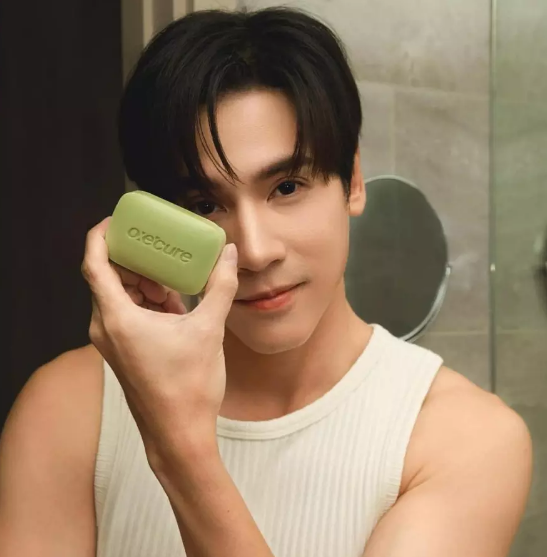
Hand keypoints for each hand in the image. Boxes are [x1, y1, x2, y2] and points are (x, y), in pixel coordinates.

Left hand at [81, 217, 237, 466]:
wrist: (179, 435)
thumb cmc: (188, 387)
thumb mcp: (209, 330)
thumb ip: (219, 287)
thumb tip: (228, 254)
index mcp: (118, 318)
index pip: (94, 263)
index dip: (101, 236)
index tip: (117, 220)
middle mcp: (106, 327)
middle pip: (107, 276)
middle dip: (133, 257)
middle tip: (158, 244)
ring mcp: (112, 341)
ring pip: (118, 296)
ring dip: (143, 281)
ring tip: (172, 276)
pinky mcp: (123, 351)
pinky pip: (127, 314)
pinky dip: (147, 302)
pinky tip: (175, 303)